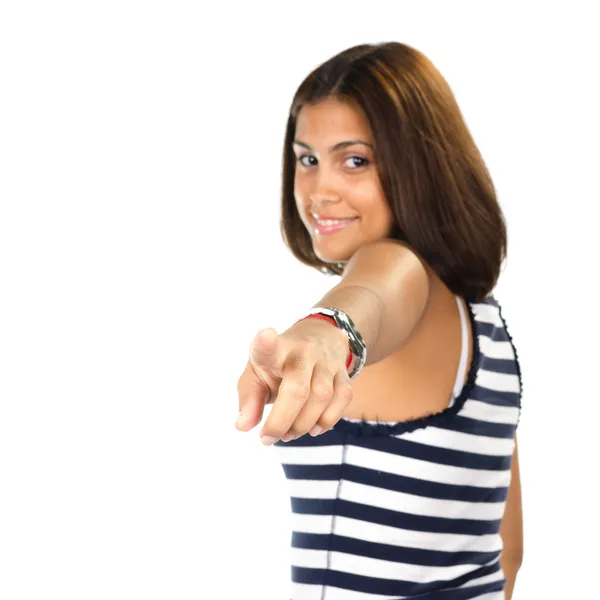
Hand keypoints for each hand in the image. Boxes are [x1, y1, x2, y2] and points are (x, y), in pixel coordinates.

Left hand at [235, 320, 353, 444]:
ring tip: (288, 434)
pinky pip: (342, 399)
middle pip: (298, 388)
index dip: (265, 343)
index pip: (268, 346)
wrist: (320, 337)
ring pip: (322, 397)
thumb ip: (249, 399)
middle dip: (282, 420)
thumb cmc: (279, 363)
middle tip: (269, 438)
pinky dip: (328, 420)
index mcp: (275, 350)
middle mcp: (303, 351)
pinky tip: (314, 428)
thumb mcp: (256, 373)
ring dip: (303, 424)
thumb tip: (243, 426)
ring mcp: (327, 361)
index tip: (265, 335)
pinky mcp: (344, 372)